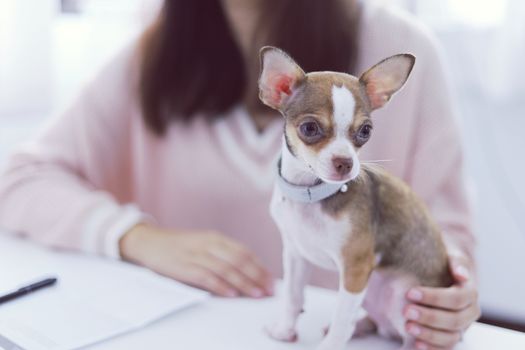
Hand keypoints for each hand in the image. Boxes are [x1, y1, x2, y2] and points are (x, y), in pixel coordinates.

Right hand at [119, 224, 273, 297]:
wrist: (149, 241)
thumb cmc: (179, 245)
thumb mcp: (203, 243)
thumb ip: (222, 254)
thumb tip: (247, 270)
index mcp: (215, 238)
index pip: (244, 252)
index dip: (260, 266)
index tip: (271, 279)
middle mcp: (208, 244)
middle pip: (239, 260)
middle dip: (257, 276)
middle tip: (269, 289)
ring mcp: (196, 255)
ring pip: (226, 269)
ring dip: (244, 283)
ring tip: (257, 294)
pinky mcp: (184, 267)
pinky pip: (206, 277)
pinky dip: (221, 286)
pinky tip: (232, 294)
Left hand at [404, 255, 480, 349]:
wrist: (438, 272)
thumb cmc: (442, 262)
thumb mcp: (449, 255)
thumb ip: (455, 261)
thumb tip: (461, 274)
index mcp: (470, 293)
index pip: (456, 298)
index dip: (434, 297)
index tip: (410, 292)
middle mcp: (470, 312)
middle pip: (454, 320)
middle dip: (429, 316)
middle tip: (406, 311)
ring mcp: (461, 327)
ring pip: (450, 337)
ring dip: (429, 334)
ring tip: (408, 327)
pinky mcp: (451, 337)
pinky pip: (445, 347)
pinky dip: (432, 348)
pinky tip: (416, 344)